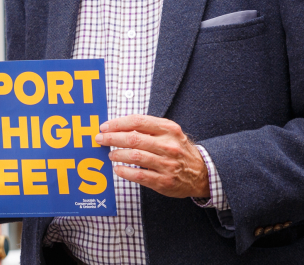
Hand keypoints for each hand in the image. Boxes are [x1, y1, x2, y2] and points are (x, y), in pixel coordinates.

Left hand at [95, 115, 209, 198]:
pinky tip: (118, 169)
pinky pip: (139, 175)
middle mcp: (168, 145)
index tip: (105, 127)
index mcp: (168, 129)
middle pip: (133, 138)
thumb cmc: (179, 150)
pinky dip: (125, 172)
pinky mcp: (164, 181)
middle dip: (112, 138)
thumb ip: (148, 128)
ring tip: (110, 154)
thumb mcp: (169, 133)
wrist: (202, 173)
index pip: (138, 121)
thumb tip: (118, 126)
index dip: (118, 123)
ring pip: (135, 156)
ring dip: (117, 154)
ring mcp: (166, 164)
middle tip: (100, 139)